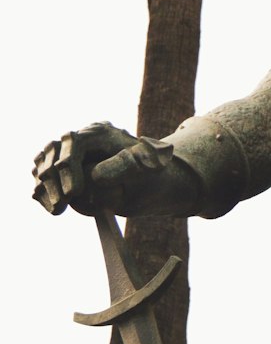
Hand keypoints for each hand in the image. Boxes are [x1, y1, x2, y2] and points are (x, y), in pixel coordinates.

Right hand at [33, 123, 173, 215]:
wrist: (152, 179)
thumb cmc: (153, 171)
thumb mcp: (149, 166)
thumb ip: (125, 167)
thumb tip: (95, 177)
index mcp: (101, 133)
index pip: (75, 143)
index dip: (70, 167)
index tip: (75, 193)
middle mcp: (81, 138)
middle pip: (54, 149)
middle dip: (53, 178)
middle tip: (62, 204)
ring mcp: (71, 151)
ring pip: (44, 161)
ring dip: (45, 185)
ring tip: (56, 210)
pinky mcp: (64, 166)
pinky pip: (44, 174)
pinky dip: (44, 190)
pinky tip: (51, 207)